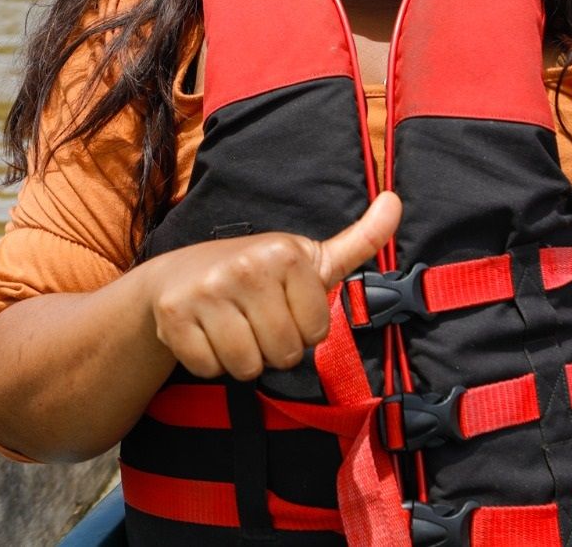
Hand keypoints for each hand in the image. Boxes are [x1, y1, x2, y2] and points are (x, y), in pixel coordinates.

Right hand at [145, 191, 401, 380]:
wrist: (176, 276)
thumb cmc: (257, 272)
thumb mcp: (310, 257)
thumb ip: (361, 239)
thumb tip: (396, 202)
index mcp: (284, 254)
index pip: (315, 333)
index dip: (302, 329)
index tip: (284, 306)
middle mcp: (245, 267)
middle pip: (283, 355)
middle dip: (274, 349)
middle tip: (256, 322)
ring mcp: (207, 291)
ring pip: (247, 367)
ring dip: (242, 360)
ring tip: (233, 328)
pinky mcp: (174, 316)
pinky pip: (209, 369)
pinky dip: (209, 363)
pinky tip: (206, 335)